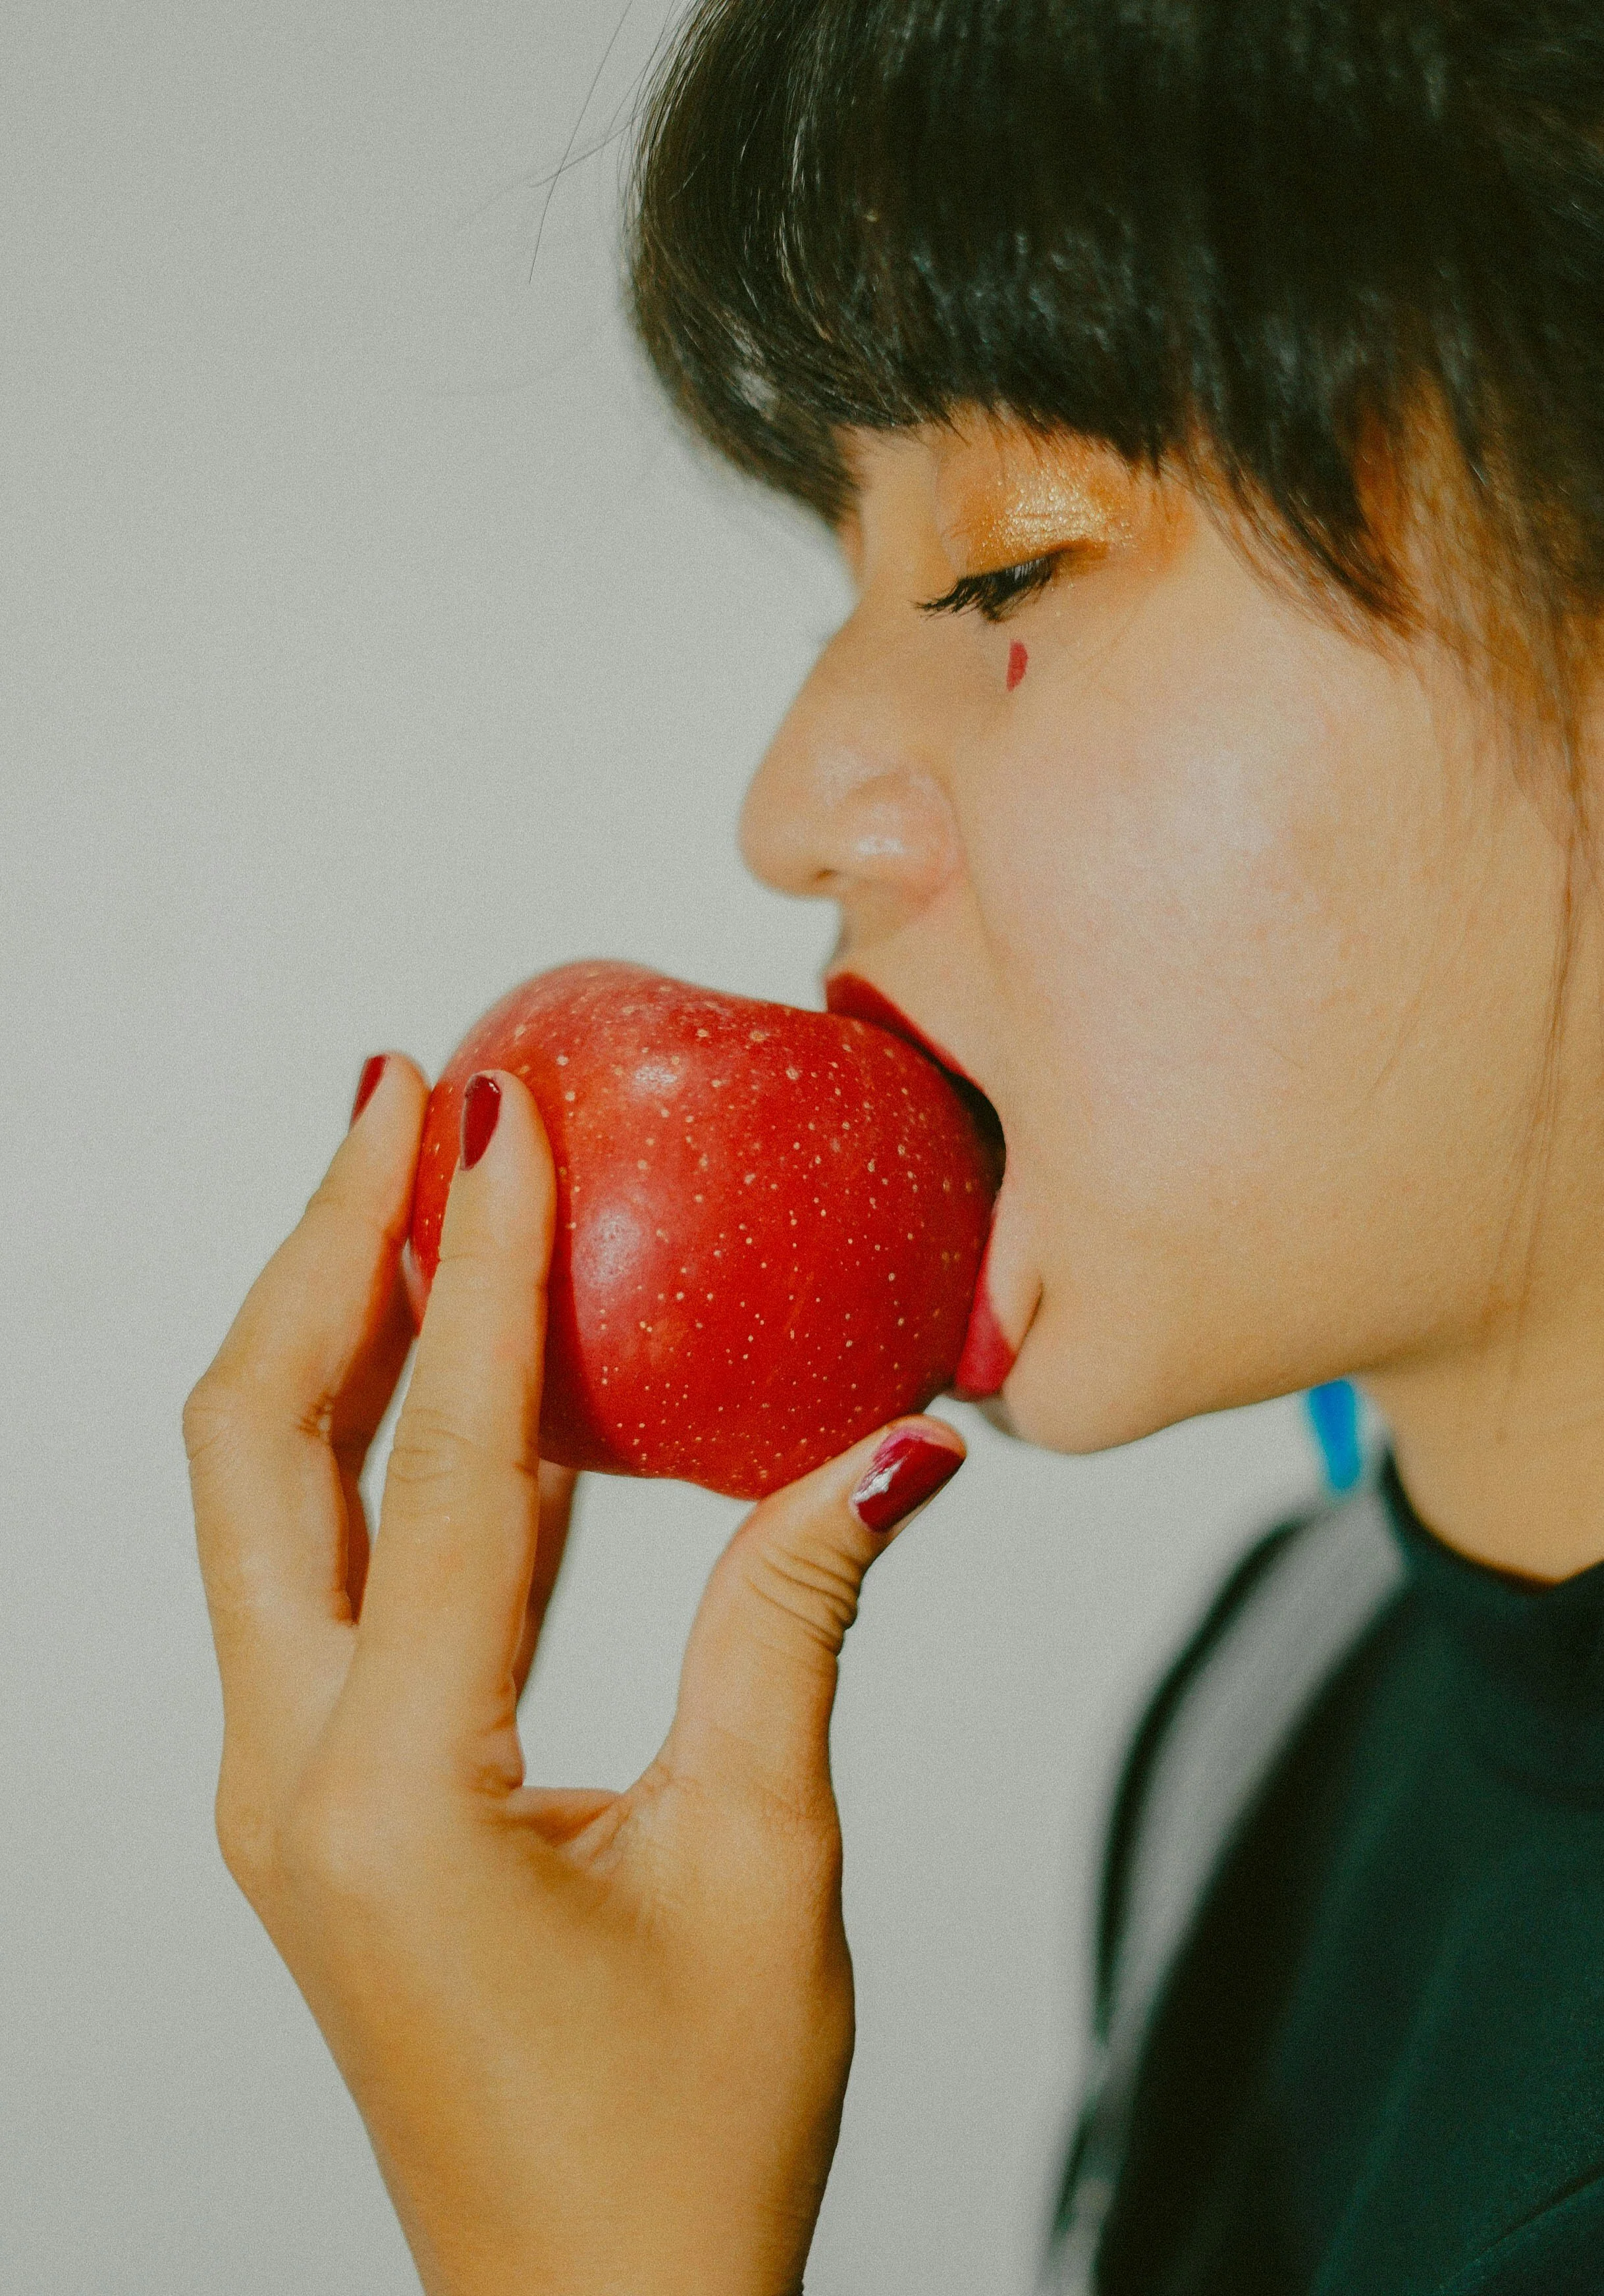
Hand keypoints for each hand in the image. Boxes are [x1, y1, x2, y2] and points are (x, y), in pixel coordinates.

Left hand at [183, 1055, 964, 2295]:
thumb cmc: (681, 2140)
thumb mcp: (762, 1867)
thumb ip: (791, 1630)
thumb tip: (881, 1447)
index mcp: (393, 1797)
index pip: (443, 1474)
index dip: (486, 1278)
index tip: (505, 1119)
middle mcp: (293, 1778)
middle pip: (258, 1447)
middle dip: (327, 1255)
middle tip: (406, 1101)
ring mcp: (289, 1785)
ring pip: (268, 1497)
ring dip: (339, 1331)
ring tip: (416, 1186)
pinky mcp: (327, 1792)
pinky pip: (326, 1568)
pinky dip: (384, 1443)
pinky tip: (467, 1362)